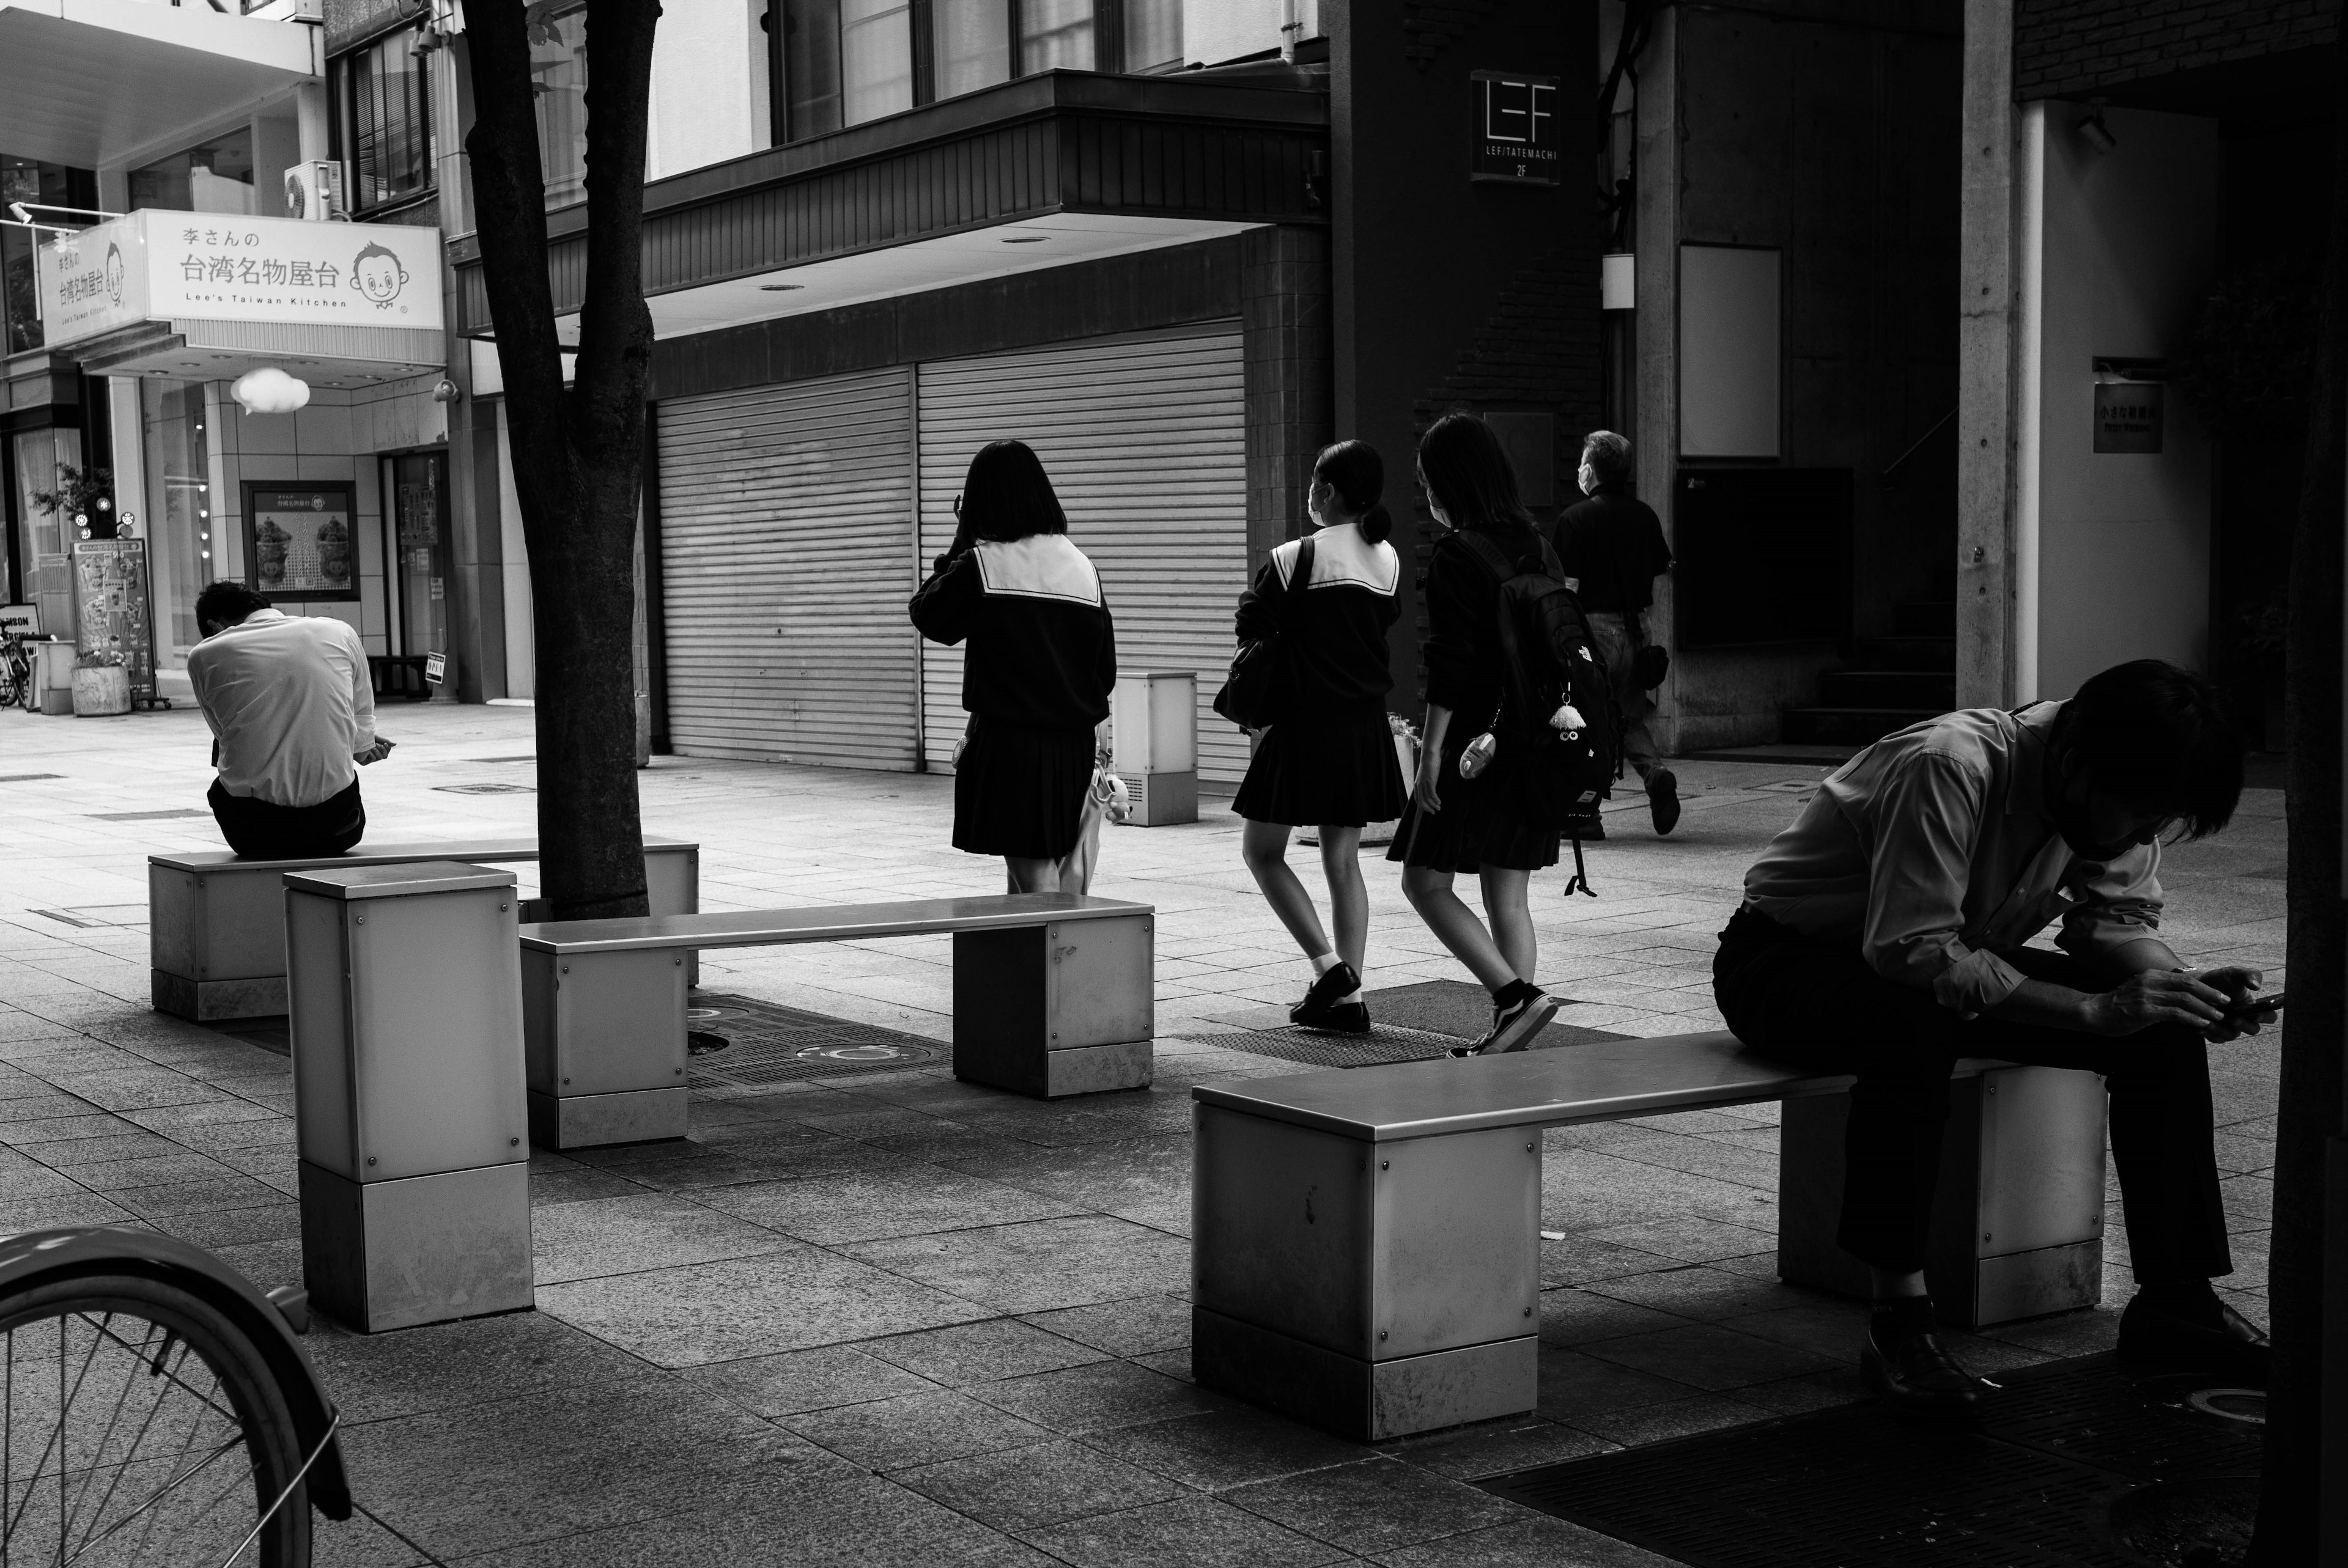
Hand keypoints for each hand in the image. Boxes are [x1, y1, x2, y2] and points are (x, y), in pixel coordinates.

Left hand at [354, 738, 394, 764]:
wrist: (353, 740)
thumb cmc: (363, 738)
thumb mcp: (375, 738)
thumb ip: (385, 741)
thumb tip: (395, 744)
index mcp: (377, 750)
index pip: (387, 751)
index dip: (388, 748)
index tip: (385, 743)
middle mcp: (374, 755)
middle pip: (385, 756)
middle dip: (383, 750)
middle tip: (378, 745)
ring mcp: (369, 759)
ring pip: (380, 758)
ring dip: (377, 751)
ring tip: (371, 747)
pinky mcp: (364, 762)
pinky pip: (373, 759)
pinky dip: (371, 754)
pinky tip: (366, 751)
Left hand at [1415, 751, 1443, 813]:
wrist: (1429, 755)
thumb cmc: (1429, 764)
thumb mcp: (1425, 775)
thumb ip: (1426, 782)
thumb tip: (1430, 787)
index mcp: (1417, 784)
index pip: (1417, 799)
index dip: (1423, 806)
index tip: (1428, 810)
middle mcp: (1419, 785)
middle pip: (1421, 801)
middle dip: (1427, 808)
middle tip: (1434, 812)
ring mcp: (1424, 783)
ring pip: (1427, 799)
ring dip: (1433, 805)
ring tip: (1438, 808)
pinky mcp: (1430, 781)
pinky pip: (1432, 794)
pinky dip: (1435, 799)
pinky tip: (1439, 802)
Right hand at [2084, 969, 2228, 1035]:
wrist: (2094, 1012)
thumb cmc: (2118, 1005)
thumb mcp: (2140, 991)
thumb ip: (2159, 992)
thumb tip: (2182, 999)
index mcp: (2152, 976)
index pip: (2185, 978)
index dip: (2206, 987)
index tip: (2220, 995)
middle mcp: (2151, 982)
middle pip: (2188, 985)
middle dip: (2210, 994)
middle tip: (2225, 1003)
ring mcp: (2147, 996)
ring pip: (2184, 999)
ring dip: (2205, 1009)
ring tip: (2218, 1017)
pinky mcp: (2144, 1011)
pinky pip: (2174, 1014)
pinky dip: (2191, 1019)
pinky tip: (2201, 1024)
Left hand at [2197, 966, 2270, 1041]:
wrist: (2197, 985)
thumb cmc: (2220, 979)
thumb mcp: (2234, 973)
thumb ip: (2248, 975)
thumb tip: (2256, 985)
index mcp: (2254, 1007)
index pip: (2269, 1016)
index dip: (2266, 1017)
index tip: (2257, 1014)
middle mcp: (2245, 1019)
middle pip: (2253, 1029)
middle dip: (2245, 1025)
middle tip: (2235, 1019)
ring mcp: (2230, 1027)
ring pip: (2232, 1035)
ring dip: (2223, 1030)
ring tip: (2213, 1021)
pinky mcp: (2216, 1032)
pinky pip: (2216, 1038)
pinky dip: (2209, 1033)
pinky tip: (2201, 1026)